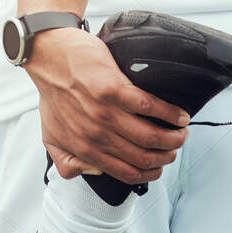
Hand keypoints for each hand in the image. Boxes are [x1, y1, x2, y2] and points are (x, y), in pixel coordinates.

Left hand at [26, 27, 188, 184]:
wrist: (49, 58)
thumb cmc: (53, 94)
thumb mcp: (51, 137)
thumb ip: (67, 161)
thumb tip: (88, 173)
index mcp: (86, 150)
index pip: (127, 173)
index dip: (150, 173)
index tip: (160, 166)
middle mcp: (97, 136)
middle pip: (144, 157)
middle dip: (167, 155)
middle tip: (175, 147)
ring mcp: (107, 114)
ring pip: (151, 136)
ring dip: (173, 136)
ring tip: (182, 131)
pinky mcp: (115, 90)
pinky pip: (150, 107)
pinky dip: (170, 113)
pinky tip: (179, 114)